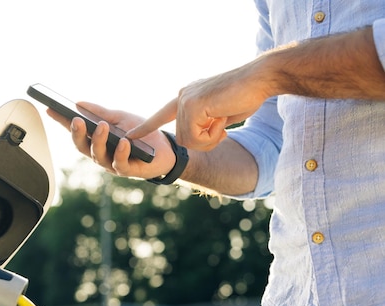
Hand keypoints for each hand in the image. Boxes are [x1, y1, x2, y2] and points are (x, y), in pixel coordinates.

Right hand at [47, 102, 176, 178]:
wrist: (165, 149)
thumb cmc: (140, 134)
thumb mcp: (120, 118)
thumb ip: (100, 112)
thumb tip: (78, 103)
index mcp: (96, 140)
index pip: (76, 131)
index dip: (62, 122)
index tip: (50, 109)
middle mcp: (100, 154)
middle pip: (82, 146)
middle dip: (77, 133)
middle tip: (76, 120)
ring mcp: (112, 163)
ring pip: (97, 156)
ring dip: (98, 140)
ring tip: (101, 127)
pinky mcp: (127, 171)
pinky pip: (119, 164)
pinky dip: (120, 153)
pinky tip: (123, 142)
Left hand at [127, 63, 268, 151]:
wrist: (260, 78)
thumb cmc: (246, 95)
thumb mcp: (220, 114)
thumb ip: (204, 124)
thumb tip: (195, 138)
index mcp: (187, 98)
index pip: (161, 115)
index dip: (146, 127)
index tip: (130, 136)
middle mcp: (182, 97)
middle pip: (183, 138)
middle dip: (205, 141)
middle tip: (222, 128)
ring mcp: (185, 100)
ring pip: (189, 141)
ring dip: (210, 140)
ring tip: (223, 121)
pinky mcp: (192, 105)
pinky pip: (196, 137)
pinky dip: (212, 136)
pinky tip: (222, 118)